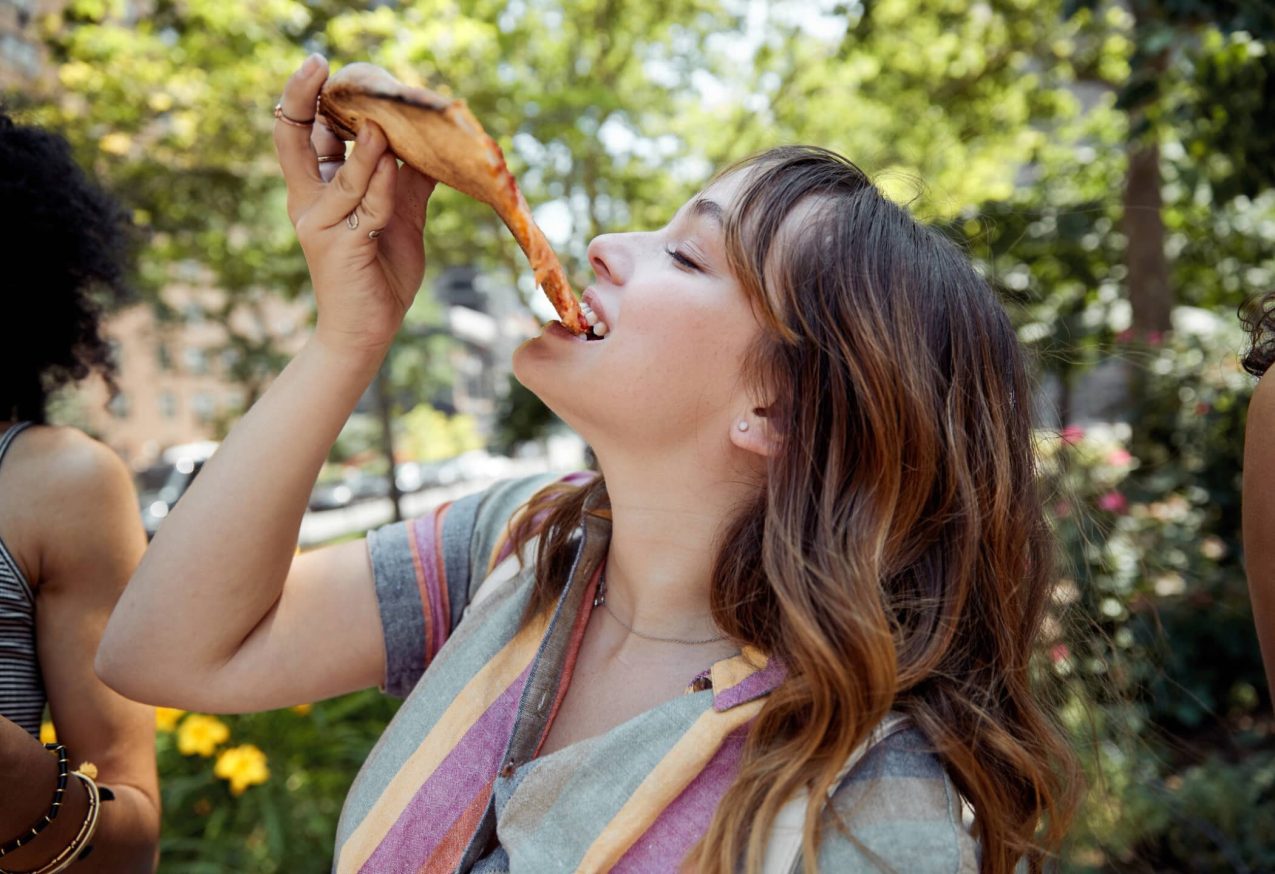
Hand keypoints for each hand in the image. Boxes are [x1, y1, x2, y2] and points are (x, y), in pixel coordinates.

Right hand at [274, 54, 436, 354]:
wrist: (368, 332)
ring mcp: (319, 224)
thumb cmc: (380, 274)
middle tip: (320, 69)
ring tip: (382, 118)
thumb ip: (405, 182)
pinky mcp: (339, 246)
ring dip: (365, 145)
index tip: (321, 69)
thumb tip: (429, 146)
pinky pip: (364, 205)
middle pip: (292, 139)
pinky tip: (392, 158)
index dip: (304, 98)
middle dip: (302, 99)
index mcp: (316, 190)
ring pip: (341, 172)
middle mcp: (308, 202)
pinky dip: (380, 182)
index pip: (299, 134)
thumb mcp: (397, 218)